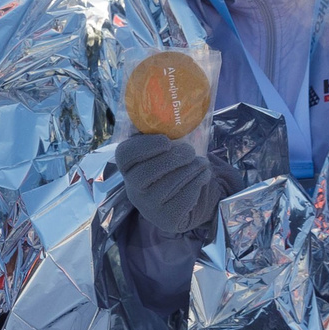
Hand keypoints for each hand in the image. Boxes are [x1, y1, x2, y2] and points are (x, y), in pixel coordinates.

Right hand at [115, 131, 229, 237]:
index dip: (143, 146)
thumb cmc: (178, 168)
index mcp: (130, 168)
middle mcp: (133, 190)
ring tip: (203, 163)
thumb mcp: (168, 150)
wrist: (194, 197)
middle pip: (143, 174)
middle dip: (171, 159)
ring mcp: (148, 208)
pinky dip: (197, 184)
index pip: (124, 156)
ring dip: (190, 170)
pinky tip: (204, 176)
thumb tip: (171, 109)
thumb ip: (163, 134)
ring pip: (166, 186)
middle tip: (190, 151)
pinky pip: (181, 201)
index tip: (166, 140)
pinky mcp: (167, 221)